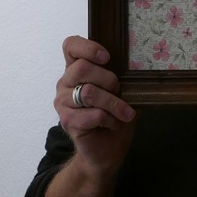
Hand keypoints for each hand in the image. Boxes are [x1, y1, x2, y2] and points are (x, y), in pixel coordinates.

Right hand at [55, 36, 136, 179]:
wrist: (108, 150)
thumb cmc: (115, 116)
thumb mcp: (122, 91)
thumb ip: (120, 75)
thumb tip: (134, 64)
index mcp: (76, 69)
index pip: (70, 46)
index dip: (88, 47)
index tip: (107, 58)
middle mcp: (65, 83)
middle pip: (82, 68)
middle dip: (109, 80)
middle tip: (120, 93)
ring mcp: (63, 103)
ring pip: (89, 92)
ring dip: (114, 103)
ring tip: (124, 113)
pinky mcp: (68, 122)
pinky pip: (93, 114)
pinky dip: (110, 119)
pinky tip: (114, 124)